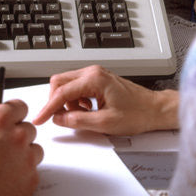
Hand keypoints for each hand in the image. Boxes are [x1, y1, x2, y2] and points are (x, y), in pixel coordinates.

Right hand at [0, 100, 42, 195]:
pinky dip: (23, 174)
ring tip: (5, 166)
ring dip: (24, 154)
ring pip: (34, 149)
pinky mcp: (32, 180)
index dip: (14, 113)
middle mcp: (16, 137)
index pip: (18, 106)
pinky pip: (33, 171)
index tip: (12, 117)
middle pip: (28, 128)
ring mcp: (27, 159)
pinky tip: (7, 181)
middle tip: (4, 147)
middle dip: (17, 135)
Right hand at [32, 65, 178, 135]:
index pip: (62, 92)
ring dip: (67, 102)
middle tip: (59, 119)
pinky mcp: (98, 80)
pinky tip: (86, 110)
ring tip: (81, 116)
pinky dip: (75, 100)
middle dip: (55, 102)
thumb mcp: (105, 123)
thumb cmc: (138, 113)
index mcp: (94, 79)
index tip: (40, 119)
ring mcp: (95, 74)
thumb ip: (79, 121)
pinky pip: (77, 87)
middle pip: (60, 82)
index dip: (48, 107)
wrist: (155, 110)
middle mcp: (93, 72)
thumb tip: (59, 119)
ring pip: (67, 84)